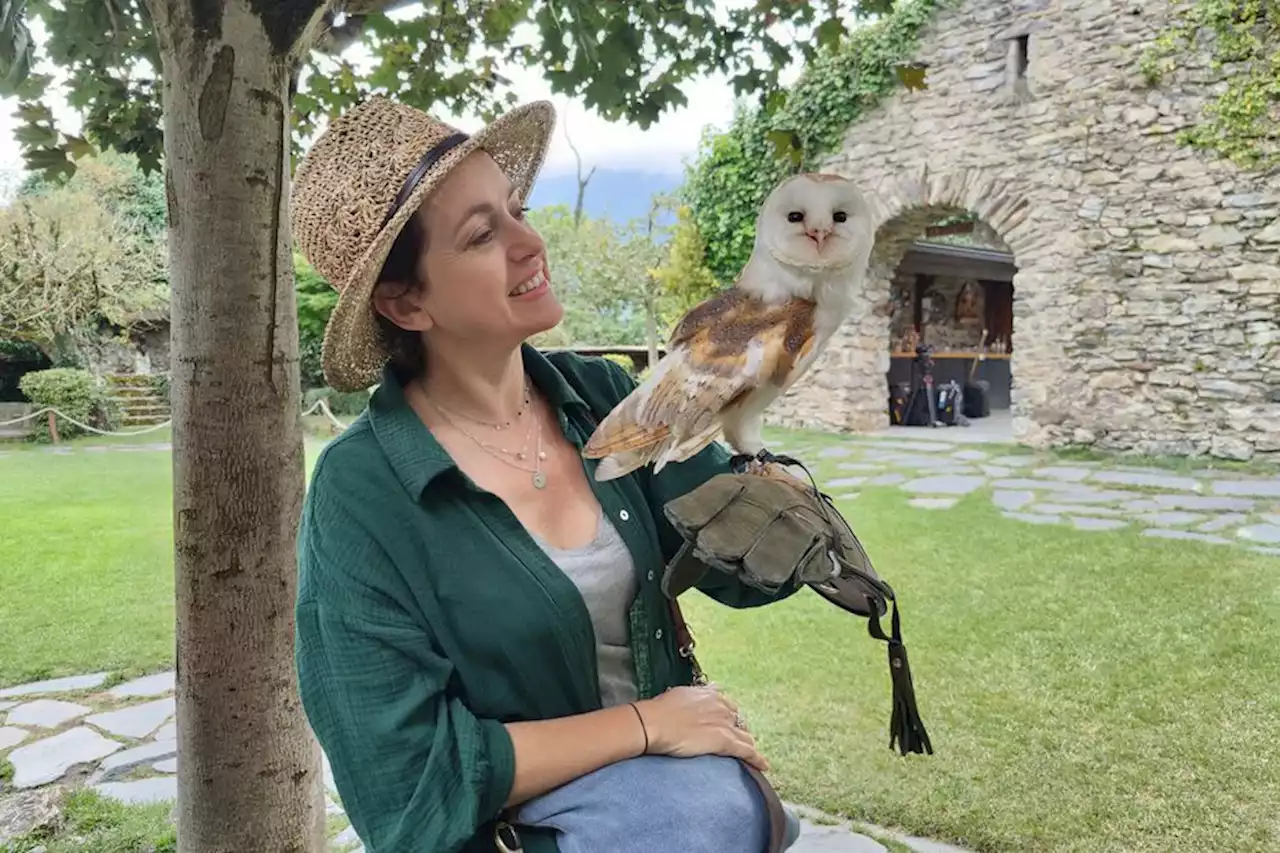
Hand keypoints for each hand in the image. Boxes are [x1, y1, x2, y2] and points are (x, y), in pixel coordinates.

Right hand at [632, 684, 768, 771]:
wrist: (654, 723)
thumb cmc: (658, 712)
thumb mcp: (676, 697)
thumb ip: (688, 699)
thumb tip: (686, 703)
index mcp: (708, 694)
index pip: (727, 705)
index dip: (728, 716)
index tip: (726, 723)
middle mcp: (720, 705)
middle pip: (738, 720)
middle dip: (739, 730)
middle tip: (736, 741)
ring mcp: (724, 723)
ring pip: (745, 736)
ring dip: (748, 745)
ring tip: (751, 755)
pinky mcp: (725, 741)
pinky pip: (747, 751)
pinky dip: (757, 759)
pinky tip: (764, 766)